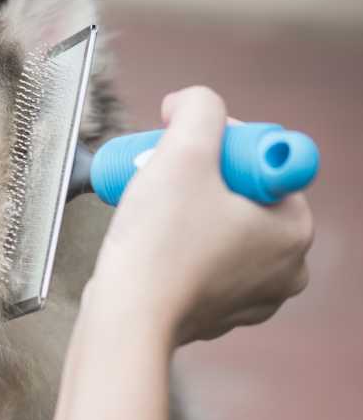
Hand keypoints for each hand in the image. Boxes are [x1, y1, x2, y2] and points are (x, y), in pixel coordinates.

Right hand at [89, 86, 312, 345]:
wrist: (125, 317)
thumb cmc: (157, 244)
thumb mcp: (184, 152)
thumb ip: (199, 108)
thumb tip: (191, 102)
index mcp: (294, 229)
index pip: (265, 161)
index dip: (221, 144)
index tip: (184, 151)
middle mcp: (286, 268)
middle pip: (242, 193)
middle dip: (200, 177)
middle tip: (161, 176)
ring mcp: (252, 297)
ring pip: (220, 226)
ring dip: (189, 209)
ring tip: (152, 210)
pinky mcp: (217, 312)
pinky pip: (204, 260)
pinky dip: (181, 246)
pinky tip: (154, 243)